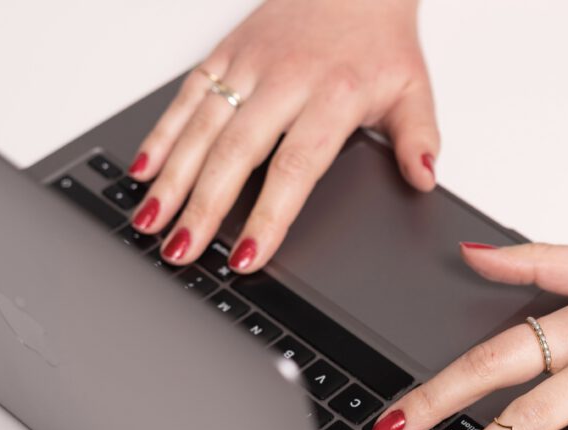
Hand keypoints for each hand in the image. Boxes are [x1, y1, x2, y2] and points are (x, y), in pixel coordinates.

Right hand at [125, 0, 436, 271]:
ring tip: (150, 222)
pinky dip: (163, 133)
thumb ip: (418, 138)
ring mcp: (249, 64)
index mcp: (332, 95)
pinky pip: (188, 96)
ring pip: (202, 127)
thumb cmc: (379, 36)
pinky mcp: (225, 51)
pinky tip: (145, 170)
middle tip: (181, 251)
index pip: (294, 167)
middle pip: (235, 154)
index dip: (268, 215)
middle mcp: (284, 79)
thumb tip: (423, 178)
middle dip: (203, 208)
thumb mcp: (413, 87)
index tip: (247, 254)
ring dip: (173, 178)